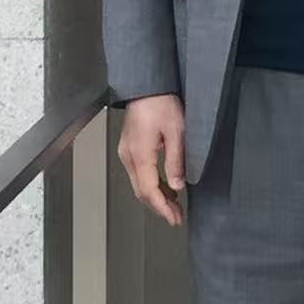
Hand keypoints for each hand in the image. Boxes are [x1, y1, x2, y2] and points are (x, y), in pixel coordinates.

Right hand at [118, 94, 185, 226]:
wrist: (146, 85)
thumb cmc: (161, 103)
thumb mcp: (176, 131)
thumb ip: (175, 160)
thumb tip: (177, 186)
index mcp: (139, 154)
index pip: (149, 190)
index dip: (162, 207)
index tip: (174, 219)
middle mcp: (128, 155)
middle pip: (141, 191)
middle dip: (159, 206)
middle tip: (176, 216)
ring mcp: (126, 151)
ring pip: (139, 183)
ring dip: (155, 196)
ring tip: (174, 205)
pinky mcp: (129, 147)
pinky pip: (138, 173)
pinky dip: (151, 184)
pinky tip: (164, 186)